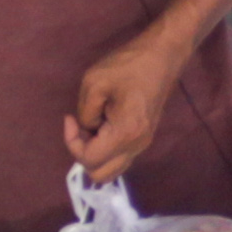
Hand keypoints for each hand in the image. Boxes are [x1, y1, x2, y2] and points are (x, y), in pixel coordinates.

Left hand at [64, 37, 187, 183]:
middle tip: (80, 128)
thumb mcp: (94, 82)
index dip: (72, 142)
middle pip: (100, 174)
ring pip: (110, 169)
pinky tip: (102, 126)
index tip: (69, 118)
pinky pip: (119, 157)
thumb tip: (88, 129)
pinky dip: (105, 150)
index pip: (90, 159)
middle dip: (83, 154)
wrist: (162, 57)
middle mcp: (136, 146)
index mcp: (125, 134)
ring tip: (91, 128)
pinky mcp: (143, 138)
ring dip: (95, 154)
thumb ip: (85, 113)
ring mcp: (142, 144)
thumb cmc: (128, 65)